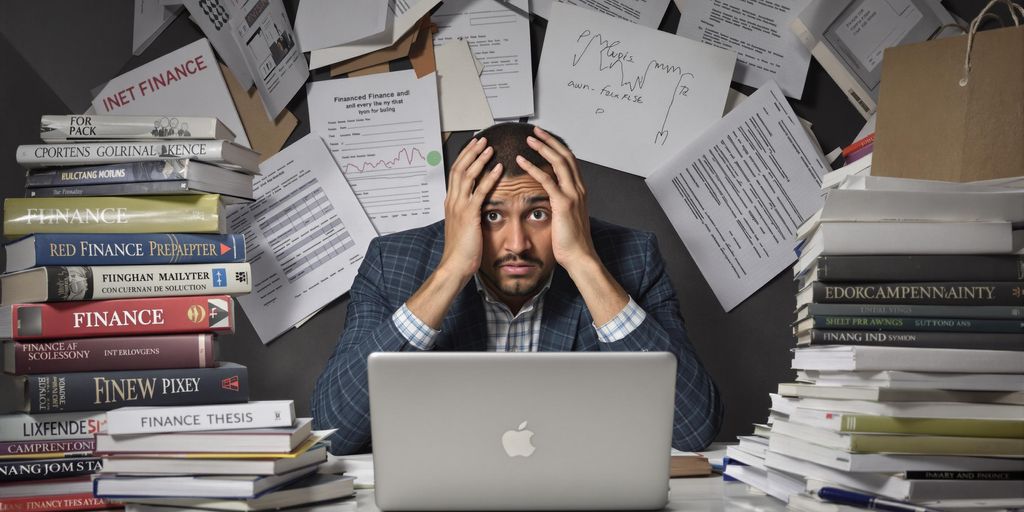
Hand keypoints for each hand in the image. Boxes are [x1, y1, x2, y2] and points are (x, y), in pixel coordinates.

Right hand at [439, 137, 504, 280]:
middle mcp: (452, 201)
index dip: (465, 157)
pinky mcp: (469, 215)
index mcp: (451, 202)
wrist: (455, 265)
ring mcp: (459, 207)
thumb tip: (476, 205)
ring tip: (489, 147)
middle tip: (482, 139)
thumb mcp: (463, 226)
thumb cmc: (461, 250)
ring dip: (479, 159)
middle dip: (471, 152)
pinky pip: (480, 191)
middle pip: (459, 168)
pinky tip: (498, 168)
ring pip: (467, 175)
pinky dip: (489, 178)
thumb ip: (468, 212)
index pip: (456, 173)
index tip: (474, 146)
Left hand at [517, 126, 597, 272]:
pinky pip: (547, 180)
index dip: (557, 147)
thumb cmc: (571, 242)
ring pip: (559, 162)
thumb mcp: (567, 217)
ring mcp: (572, 195)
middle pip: (565, 155)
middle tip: (536, 131)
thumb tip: (551, 198)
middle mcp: (578, 189)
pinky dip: (534, 167)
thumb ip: (561, 204)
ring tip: (529, 139)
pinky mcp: (563, 203)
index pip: (569, 161)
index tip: (545, 138)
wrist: (580, 257)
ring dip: (543, 148)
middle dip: (550, 141)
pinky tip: (522, 161)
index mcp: (579, 191)